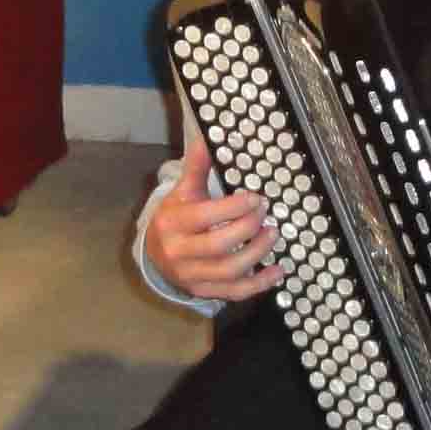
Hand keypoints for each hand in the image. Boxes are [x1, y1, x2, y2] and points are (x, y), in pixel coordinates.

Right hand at [148, 135, 282, 302]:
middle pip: (219, 245)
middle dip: (248, 228)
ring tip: (273, 234)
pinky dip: (259, 284)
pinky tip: (277, 270)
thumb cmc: (174, 217)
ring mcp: (191, 276)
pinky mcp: (203, 291)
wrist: (153, 253)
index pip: (206, 216)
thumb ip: (196, 167)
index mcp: (172, 223)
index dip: (234, 208)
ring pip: (229, 271)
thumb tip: (205, 137)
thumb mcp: (181, 192)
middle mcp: (179, 252)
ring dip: (258, 253)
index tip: (255, 198)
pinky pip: (235, 292)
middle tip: (266, 213)